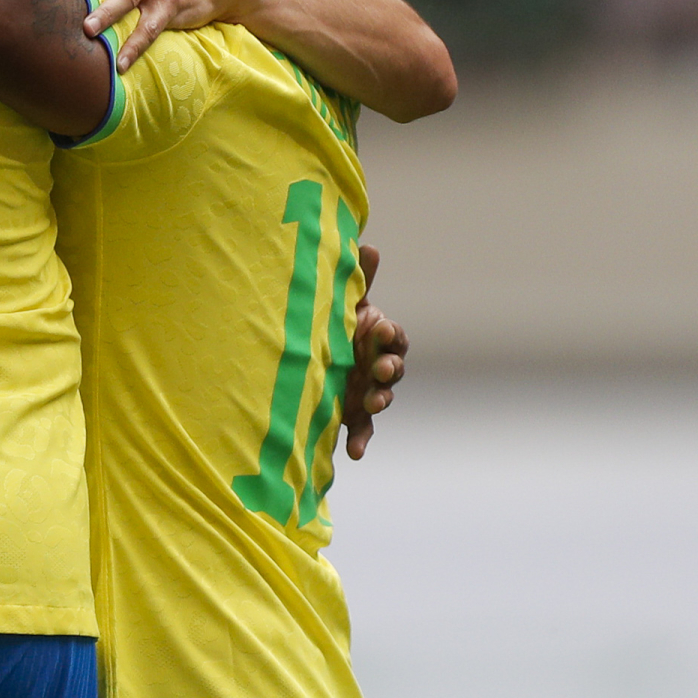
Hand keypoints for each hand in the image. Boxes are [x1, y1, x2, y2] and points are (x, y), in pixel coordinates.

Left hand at [342, 242, 407, 461]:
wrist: (303, 363)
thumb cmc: (330, 328)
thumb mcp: (342, 304)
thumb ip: (359, 279)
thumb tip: (370, 244)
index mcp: (377, 339)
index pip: (394, 337)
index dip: (391, 335)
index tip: (381, 330)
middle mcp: (377, 366)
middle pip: (394, 368)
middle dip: (390, 367)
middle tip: (382, 368)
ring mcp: (368, 392)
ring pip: (383, 398)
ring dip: (381, 400)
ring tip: (373, 403)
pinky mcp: (355, 415)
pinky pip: (363, 430)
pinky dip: (361, 441)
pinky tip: (354, 453)